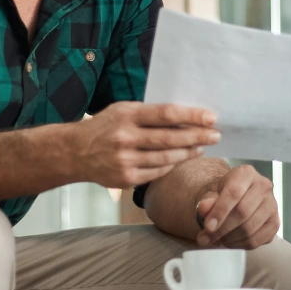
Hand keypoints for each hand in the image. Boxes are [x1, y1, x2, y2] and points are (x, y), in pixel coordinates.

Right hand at [73, 102, 220, 188]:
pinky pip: (158, 172)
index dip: (191, 116)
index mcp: (127, 115)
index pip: (166, 114)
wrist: (74, 152)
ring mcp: (125, 161)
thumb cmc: (106, 126)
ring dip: (188, 152)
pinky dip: (173, 164)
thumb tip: (188, 116)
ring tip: (202, 146)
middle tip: (216, 134)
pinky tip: (183, 158)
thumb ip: (151, 113)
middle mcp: (125, 138)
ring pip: (167, 158)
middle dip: (197, 137)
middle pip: (170, 138)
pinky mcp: (125, 179)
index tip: (211, 117)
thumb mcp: (123, 110)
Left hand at [194, 164, 280, 248]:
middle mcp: (264, 186)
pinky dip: (239, 245)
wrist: (235, 200)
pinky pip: (256, 240)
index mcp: (246, 174)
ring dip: (228, 239)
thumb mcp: (211, 194)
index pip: (234, 192)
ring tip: (216, 239)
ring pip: (249, 229)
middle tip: (205, 238)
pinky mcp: (275, 223)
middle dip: (221, 229)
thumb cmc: (222, 196)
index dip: (220, 211)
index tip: (207, 226)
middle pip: (243, 212)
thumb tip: (203, 208)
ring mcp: (272, 205)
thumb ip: (206, 200)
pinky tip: (229, 242)